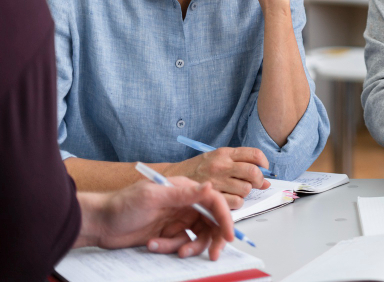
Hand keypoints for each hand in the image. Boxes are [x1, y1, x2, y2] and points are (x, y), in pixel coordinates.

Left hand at [76, 177, 233, 258]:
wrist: (100, 223)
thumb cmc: (122, 205)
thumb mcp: (152, 197)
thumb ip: (182, 194)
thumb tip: (209, 186)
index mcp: (184, 190)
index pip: (214, 202)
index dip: (225, 218)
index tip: (228, 236)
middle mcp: (184, 204)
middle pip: (211, 222)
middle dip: (212, 239)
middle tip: (213, 254)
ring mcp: (177, 219)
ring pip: (196, 237)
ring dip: (186, 246)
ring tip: (167, 248)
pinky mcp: (168, 233)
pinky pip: (180, 244)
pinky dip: (169, 247)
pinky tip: (152, 244)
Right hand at [163, 148, 270, 208]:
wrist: (172, 178)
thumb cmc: (198, 169)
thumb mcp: (217, 158)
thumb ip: (241, 165)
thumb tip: (265, 181)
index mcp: (224, 153)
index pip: (254, 154)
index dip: (263, 163)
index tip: (264, 168)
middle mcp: (221, 166)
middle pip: (253, 173)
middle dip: (258, 180)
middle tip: (255, 183)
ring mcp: (216, 181)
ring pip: (246, 189)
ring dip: (245, 192)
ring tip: (236, 191)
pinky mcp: (211, 196)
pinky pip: (236, 202)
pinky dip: (237, 202)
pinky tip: (229, 199)